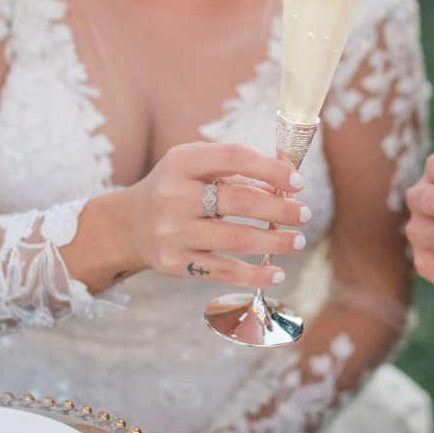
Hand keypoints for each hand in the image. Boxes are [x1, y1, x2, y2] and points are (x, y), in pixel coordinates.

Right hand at [119, 142, 310, 287]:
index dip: (270, 168)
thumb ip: (238, 175)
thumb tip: (287, 190)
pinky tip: (277, 274)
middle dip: (279, 209)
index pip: (234, 157)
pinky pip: (224, 271)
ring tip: (298, 240)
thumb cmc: (178, 190)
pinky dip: (255, 275)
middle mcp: (173, 196)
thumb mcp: (197, 170)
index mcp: (182, 162)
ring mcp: (173, 232)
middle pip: (239, 201)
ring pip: (236, 239)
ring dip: (275, 241)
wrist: (129, 226)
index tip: (298, 181)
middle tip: (304, 214)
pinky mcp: (175, 264)